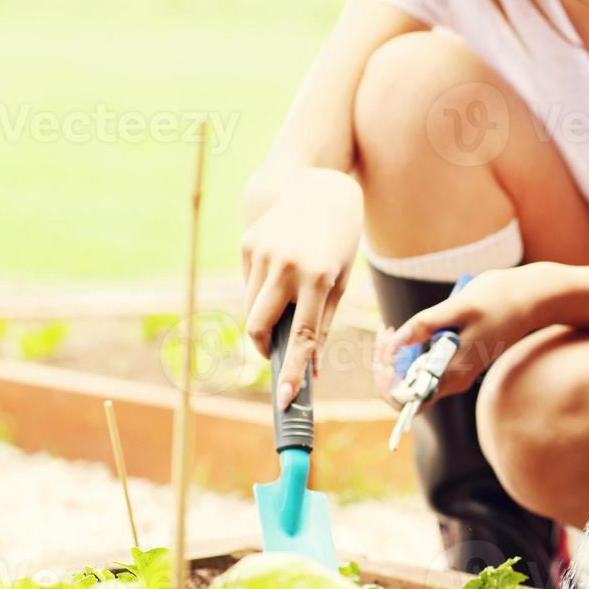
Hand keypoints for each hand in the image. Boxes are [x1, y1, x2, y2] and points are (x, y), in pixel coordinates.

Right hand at [240, 168, 362, 408]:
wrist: (321, 189)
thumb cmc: (339, 243)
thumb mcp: (341, 282)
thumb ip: (323, 326)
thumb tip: (312, 370)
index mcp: (318, 278)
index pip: (302, 336)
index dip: (293, 371)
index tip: (284, 399)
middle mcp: (286, 266)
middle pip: (258, 326)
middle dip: (264, 349)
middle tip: (276, 355)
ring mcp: (262, 253)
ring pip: (251, 308)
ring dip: (265, 317)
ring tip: (287, 299)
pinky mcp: (247, 244)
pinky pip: (248, 284)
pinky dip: (261, 290)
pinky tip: (280, 269)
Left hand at [386, 264, 560, 400]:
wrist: (530, 299)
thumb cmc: (499, 300)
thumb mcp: (460, 306)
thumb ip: (426, 324)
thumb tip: (394, 344)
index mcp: (453, 374)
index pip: (408, 399)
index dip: (388, 380)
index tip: (386, 350)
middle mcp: (453, 380)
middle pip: (406, 389)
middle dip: (388, 364)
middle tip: (387, 333)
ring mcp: (455, 371)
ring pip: (413, 376)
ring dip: (396, 357)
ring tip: (392, 329)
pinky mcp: (456, 359)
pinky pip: (423, 364)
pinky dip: (409, 351)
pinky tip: (406, 330)